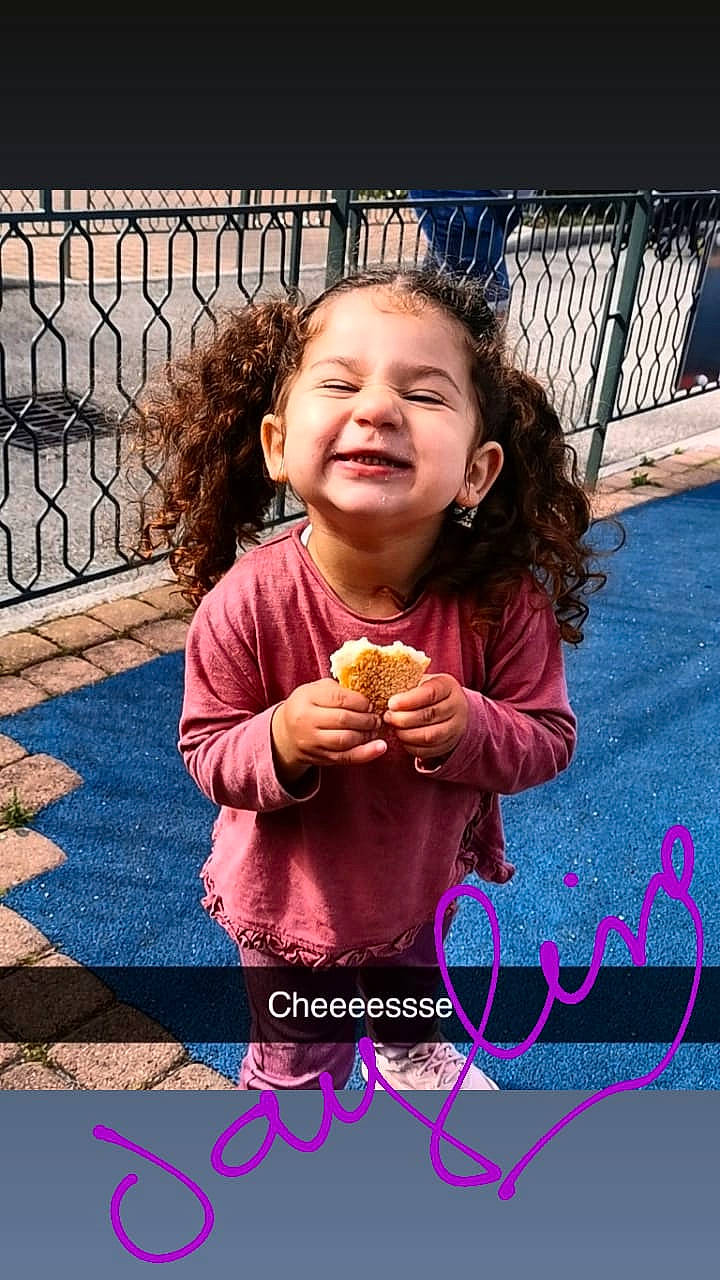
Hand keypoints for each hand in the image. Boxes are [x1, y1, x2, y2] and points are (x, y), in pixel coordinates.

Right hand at [272, 679, 386, 782]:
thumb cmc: (308, 706)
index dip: (361, 702)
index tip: (369, 704)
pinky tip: (380, 747)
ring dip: (366, 735)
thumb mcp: (316, 690)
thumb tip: (368, 696)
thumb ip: (339, 690)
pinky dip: (366, 753)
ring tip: (374, 729)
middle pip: (343, 720)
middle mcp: (306, 720)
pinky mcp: (320, 758)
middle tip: (376, 718)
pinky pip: (345, 758)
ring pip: (345, 740)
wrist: (286, 733)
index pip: (339, 698)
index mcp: (307, 698)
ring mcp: (312, 742)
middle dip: (366, 719)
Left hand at [383, 674, 468, 763]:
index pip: (430, 693)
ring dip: (406, 734)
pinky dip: (412, 747)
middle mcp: (456, 706)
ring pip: (429, 736)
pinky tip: (402, 738)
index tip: (391, 703)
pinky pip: (429, 750)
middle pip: (429, 715)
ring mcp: (455, 727)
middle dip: (403, 719)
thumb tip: (384, 694)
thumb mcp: (421, 681)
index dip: (409, 700)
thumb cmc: (428, 691)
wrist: (451, 706)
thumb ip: (407, 686)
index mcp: (448, 686)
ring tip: (394, 728)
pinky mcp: (450, 744)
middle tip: (388, 717)